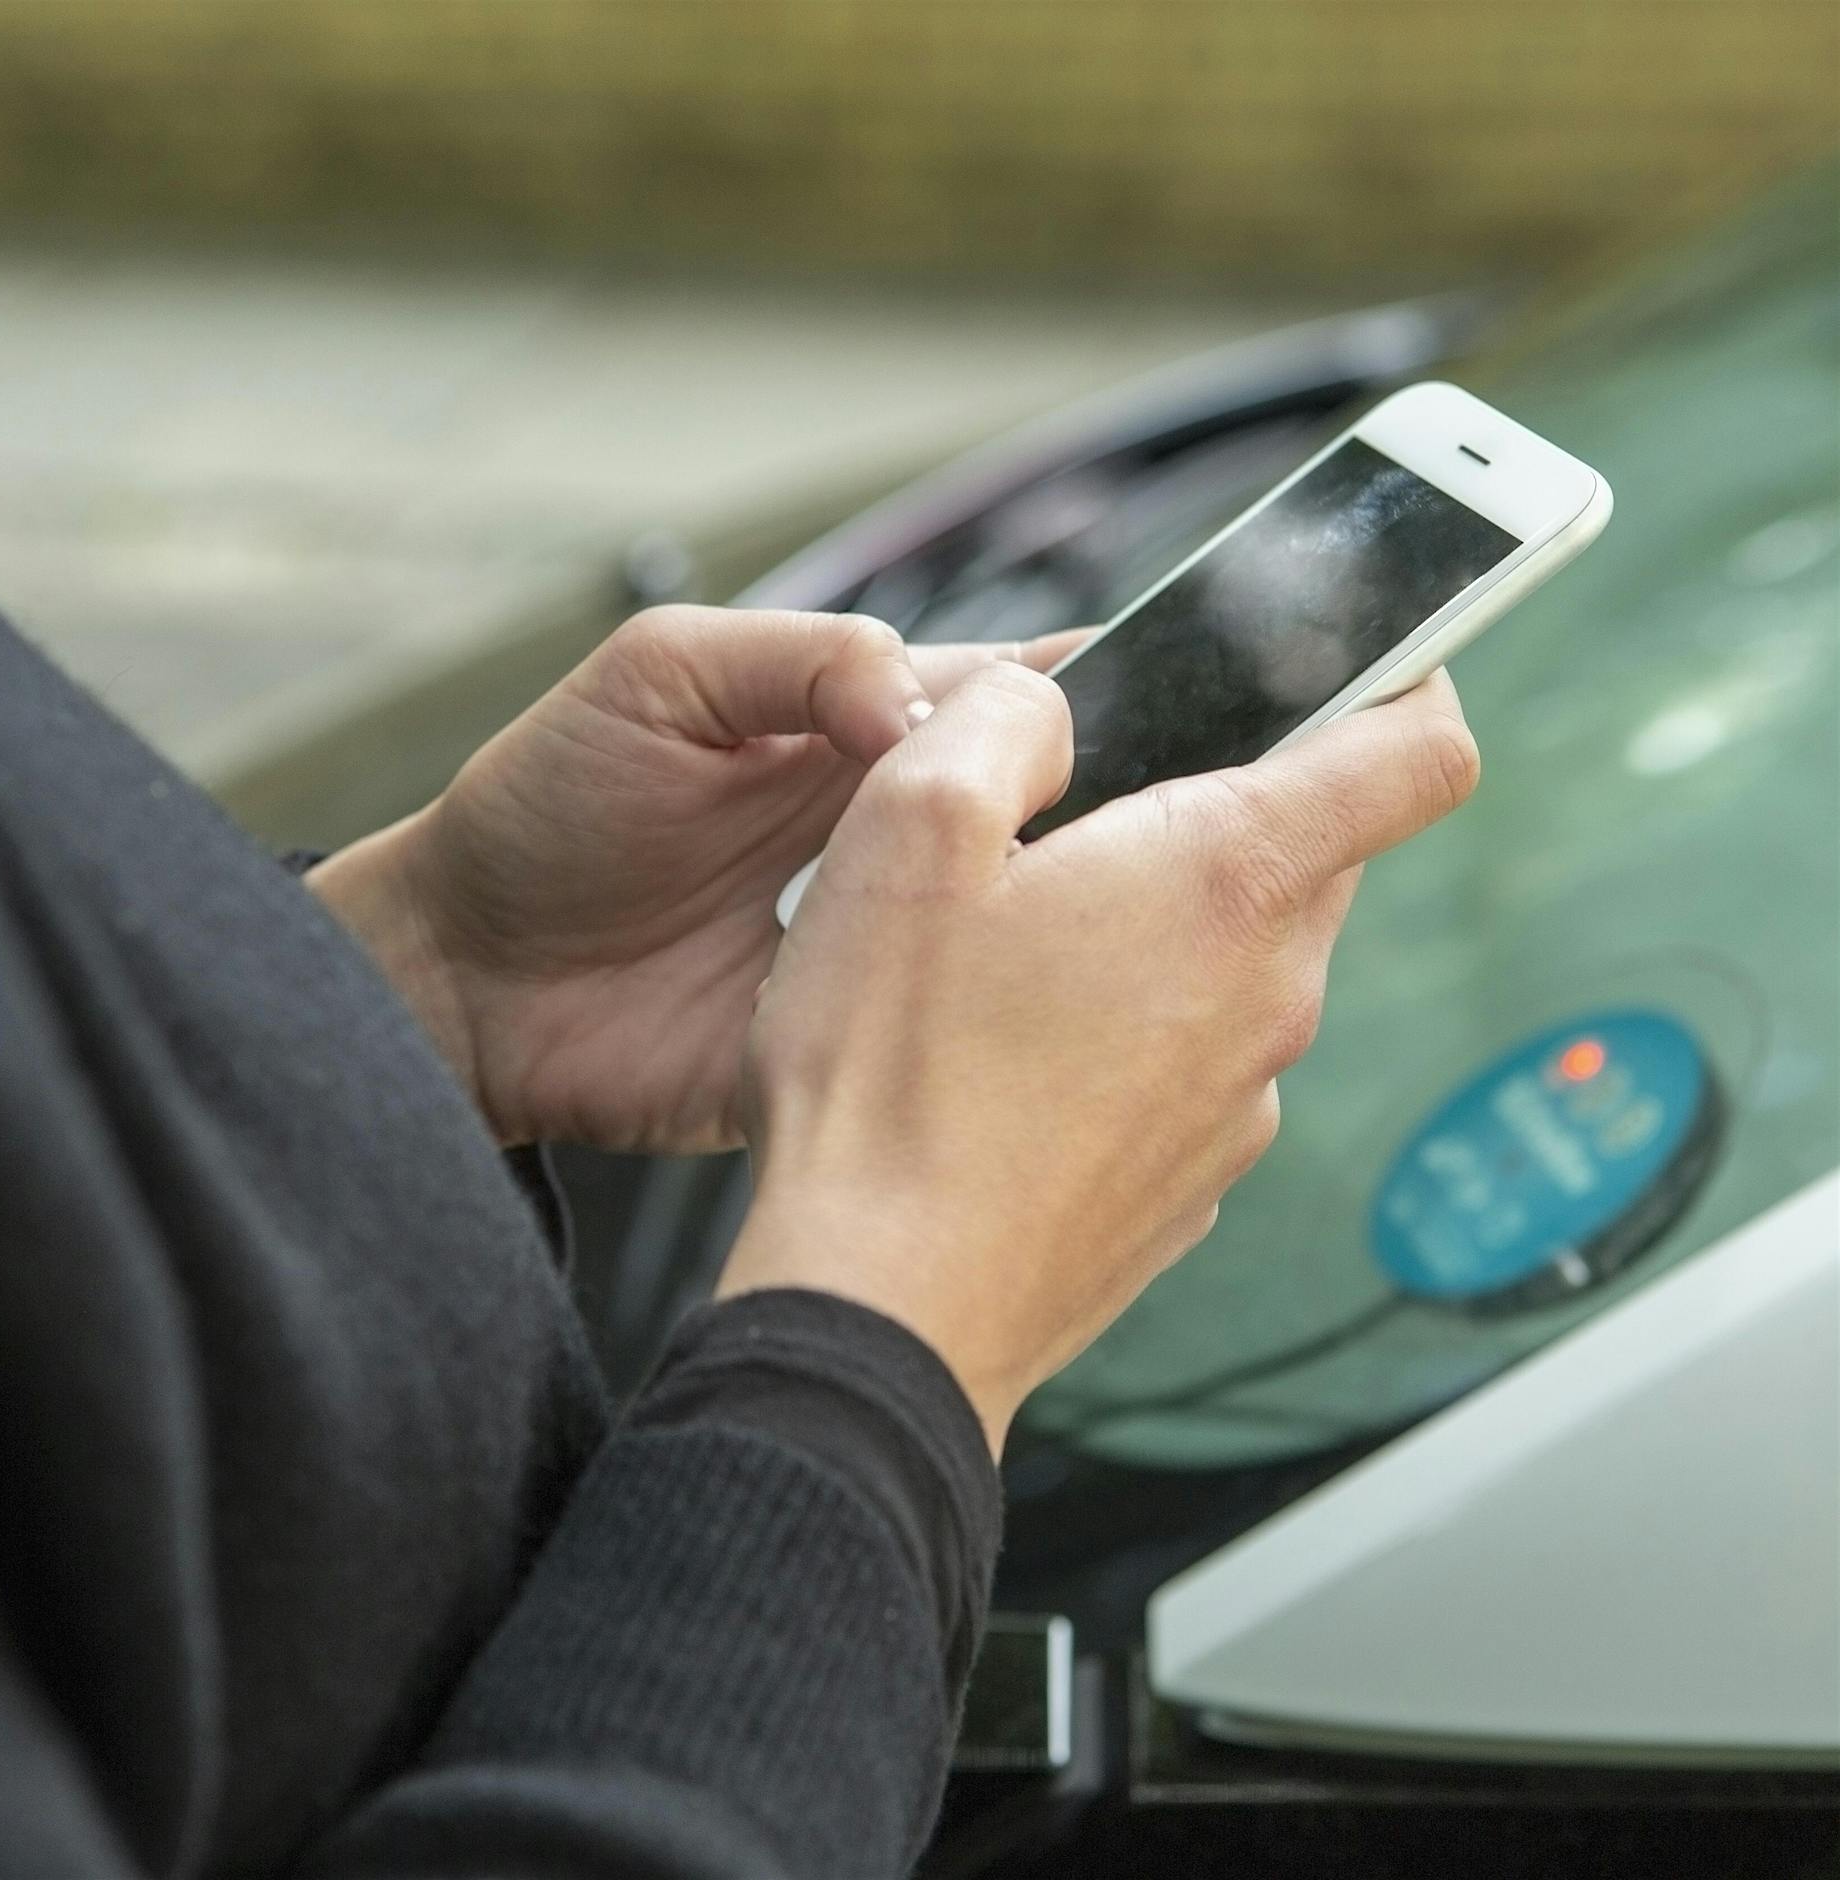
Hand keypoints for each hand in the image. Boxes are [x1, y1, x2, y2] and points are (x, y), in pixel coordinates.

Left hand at [308, 607, 1088, 1148]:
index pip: (1015, 699)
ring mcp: (882, 950)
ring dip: (1071, 933)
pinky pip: (948, 1048)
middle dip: (1113, 826)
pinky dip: (994, 1040)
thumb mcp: (661, 675)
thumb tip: (928, 708)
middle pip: (1045, 822)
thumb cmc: (549, 806)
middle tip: (1160, 837)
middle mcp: (895, 843)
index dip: (1091, 698)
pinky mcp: (858, 1054)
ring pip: (1020, 938)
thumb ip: (803, 658)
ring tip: (1132, 926)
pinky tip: (1046, 1029)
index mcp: (865, 733)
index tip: (1166, 709)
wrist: (464, 977)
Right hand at [719, 666, 1478, 1454]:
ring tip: (1018, 950)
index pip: (1416, 749)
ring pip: (1242, 958)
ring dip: (1162, 925)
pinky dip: (1136, 1029)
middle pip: (1311, 849)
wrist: (881, 1309)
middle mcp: (1270, 993)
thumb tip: (1051, 703)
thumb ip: (1004, 718)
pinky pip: (1195, 1058)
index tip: (1367, 656)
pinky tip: (1018, 1058)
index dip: (1409, 675)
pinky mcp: (1194, 1176)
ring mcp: (1241, 1099)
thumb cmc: (890, 1077)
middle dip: (1220, 803)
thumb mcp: (908, 829)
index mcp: (1228, 880)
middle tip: (1083, 812)